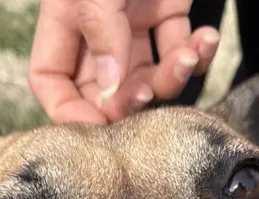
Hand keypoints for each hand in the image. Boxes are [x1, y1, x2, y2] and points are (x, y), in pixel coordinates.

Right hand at [29, 0, 219, 123]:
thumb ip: (103, 32)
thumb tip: (112, 92)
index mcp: (65, 20)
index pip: (51, 83)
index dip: (68, 112)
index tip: (98, 126)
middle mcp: (97, 29)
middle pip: (104, 91)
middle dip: (127, 101)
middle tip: (146, 93)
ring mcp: (134, 23)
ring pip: (146, 78)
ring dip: (170, 80)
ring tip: (188, 57)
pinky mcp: (170, 13)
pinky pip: (180, 52)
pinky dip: (196, 54)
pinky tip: (207, 39)